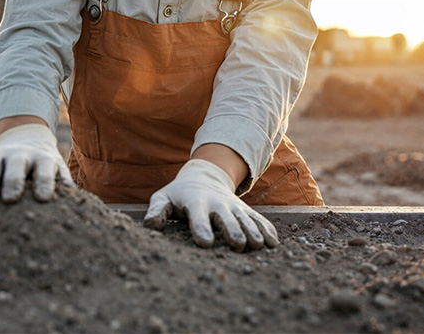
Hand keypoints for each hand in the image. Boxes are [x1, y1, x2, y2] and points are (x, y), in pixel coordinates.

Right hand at [0, 124, 73, 208]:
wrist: (24, 142)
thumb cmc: (44, 169)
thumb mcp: (57, 172)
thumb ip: (64, 187)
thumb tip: (76, 208)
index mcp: (43, 158)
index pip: (46, 167)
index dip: (45, 181)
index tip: (44, 198)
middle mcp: (19, 154)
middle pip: (16, 164)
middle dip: (13, 181)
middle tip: (10, 199)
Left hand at [143, 159, 279, 251]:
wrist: (204, 176)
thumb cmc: (179, 193)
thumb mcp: (164, 197)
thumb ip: (157, 211)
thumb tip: (149, 225)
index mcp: (195, 202)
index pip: (198, 216)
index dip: (201, 228)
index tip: (205, 242)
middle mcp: (217, 204)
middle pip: (226, 218)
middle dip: (233, 231)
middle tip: (238, 245)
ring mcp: (233, 207)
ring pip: (245, 219)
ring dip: (253, 232)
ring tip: (259, 246)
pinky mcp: (245, 211)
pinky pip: (258, 220)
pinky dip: (267, 230)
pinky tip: (274, 243)